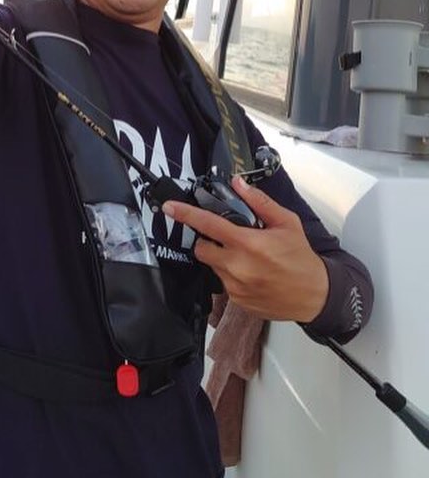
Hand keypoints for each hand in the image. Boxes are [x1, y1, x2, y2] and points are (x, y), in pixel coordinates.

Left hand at [163, 176, 328, 321]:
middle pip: (201, 248)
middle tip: (229, 240)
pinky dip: (231, 276)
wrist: (316, 296)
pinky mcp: (237, 301)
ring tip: (246, 259)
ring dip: (221, 259)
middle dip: (209, 241)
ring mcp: (235, 287)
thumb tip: (238, 184)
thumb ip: (259, 202)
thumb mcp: (286, 223)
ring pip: (212, 266)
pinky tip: (251, 274)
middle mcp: (237, 266)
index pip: (208, 224)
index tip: (169, 207)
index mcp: (247, 243)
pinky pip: (223, 283)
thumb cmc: (301, 258)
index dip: (185, 214)